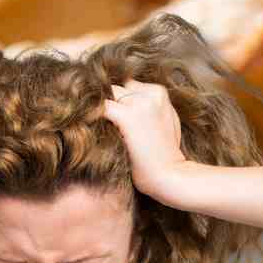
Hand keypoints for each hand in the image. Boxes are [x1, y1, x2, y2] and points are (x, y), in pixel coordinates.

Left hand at [101, 79, 189, 197]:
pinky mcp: (127, 117)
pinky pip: (99, 106)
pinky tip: (91, 128)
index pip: (128, 86)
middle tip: (109, 128)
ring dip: (101, 111)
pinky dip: (91, 115)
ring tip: (103, 131)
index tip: (119, 121)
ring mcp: (139, 103)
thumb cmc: (166, 157)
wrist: (171, 176)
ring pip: (106, 96)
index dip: (121, 103)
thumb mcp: (165, 122)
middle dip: (111, 105)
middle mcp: (150, 93)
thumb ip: (149, 107)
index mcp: (159, 93)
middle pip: (116, 89)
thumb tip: (126, 100)